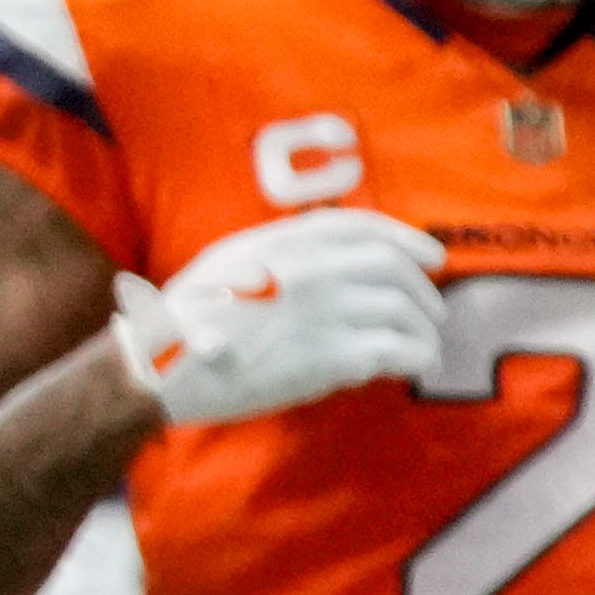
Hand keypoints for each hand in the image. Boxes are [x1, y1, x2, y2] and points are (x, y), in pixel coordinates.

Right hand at [115, 210, 447, 425]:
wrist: (161, 366)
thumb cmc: (186, 321)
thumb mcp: (230, 262)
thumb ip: (283, 256)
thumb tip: (336, 265)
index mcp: (284, 240)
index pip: (362, 228)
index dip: (407, 240)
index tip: (434, 257)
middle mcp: (311, 267)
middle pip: (394, 268)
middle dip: (422, 291)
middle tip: (433, 313)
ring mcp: (325, 309)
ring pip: (404, 311)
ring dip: (424, 331)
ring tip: (425, 348)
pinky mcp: (333, 356)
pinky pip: (398, 350)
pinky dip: (416, 358)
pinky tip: (415, 367)